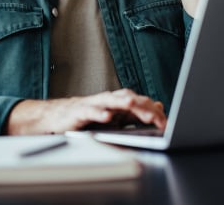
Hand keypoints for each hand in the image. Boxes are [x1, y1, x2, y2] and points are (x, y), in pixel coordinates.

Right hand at [6, 88, 166, 134]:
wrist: (57, 118)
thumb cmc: (87, 118)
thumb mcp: (115, 118)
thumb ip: (135, 114)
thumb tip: (158, 107)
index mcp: (118, 102)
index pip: (140, 103)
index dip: (153, 112)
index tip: (166, 124)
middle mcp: (107, 100)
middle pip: (128, 99)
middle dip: (142, 108)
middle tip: (157, 118)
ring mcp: (93, 104)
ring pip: (110, 101)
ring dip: (122, 103)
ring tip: (132, 106)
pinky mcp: (79, 112)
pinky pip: (90, 111)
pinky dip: (98, 113)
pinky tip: (106, 117)